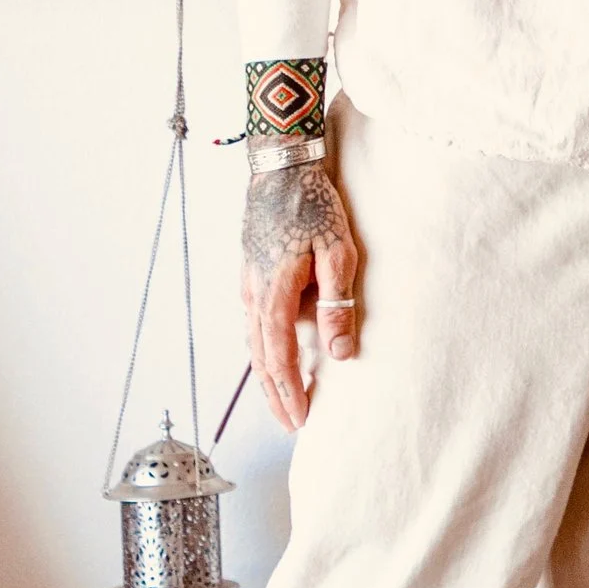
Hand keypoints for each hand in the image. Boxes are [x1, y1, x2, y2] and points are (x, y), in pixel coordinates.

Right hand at [241, 147, 361, 431]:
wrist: (281, 164)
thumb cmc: (314, 202)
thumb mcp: (338, 252)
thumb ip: (337, 304)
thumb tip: (340, 353)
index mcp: (275, 292)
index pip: (279, 356)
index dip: (290, 390)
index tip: (300, 418)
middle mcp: (254, 292)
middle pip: (260, 356)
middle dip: (274, 394)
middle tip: (289, 423)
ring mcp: (248, 280)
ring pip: (253, 339)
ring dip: (266, 373)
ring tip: (281, 397)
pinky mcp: (250, 269)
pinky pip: (253, 319)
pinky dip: (261, 345)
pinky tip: (272, 352)